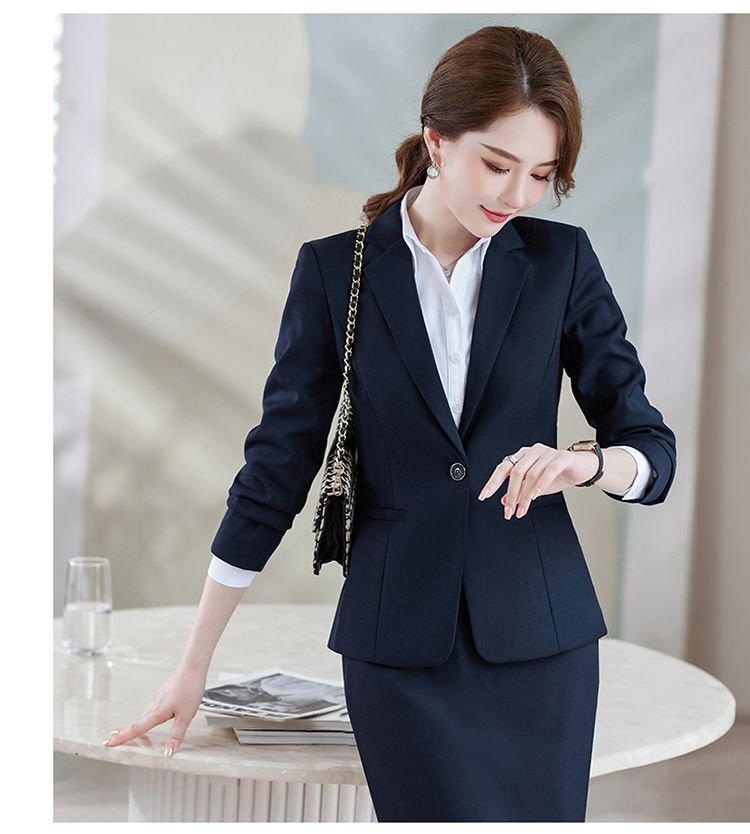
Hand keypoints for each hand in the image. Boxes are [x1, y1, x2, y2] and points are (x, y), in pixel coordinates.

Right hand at [102, 665, 207, 756]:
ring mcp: (159, 698)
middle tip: (112, 739)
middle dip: (124, 732)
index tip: (109, 743)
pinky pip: (152, 707)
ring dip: (136, 724)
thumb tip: (168, 752)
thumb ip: (176, 734)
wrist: (192, 667)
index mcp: (157, 712)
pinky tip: (152, 715)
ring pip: (145, 714)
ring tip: (129, 732)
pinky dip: (147, 715)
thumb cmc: (190, 687)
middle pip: (137, 722)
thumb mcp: (186, 716)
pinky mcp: (164, 693)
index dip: (122, 738)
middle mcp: (155, 704)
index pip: (136, 729)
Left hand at [477, 442, 598, 518]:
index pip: (503, 467)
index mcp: (523, 455)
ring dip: (525, 495)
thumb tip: (502, 500)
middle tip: (508, 511)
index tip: (484, 496)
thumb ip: (520, 491)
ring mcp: (547, 452)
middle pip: (516, 472)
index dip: (493, 482)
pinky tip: (535, 496)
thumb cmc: (559, 475)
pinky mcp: (562, 457)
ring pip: (531, 474)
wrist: (584, 468)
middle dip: (510, 494)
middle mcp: (533, 451)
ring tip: (522, 510)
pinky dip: (540, 484)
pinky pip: (548, 471)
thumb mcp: (536, 486)